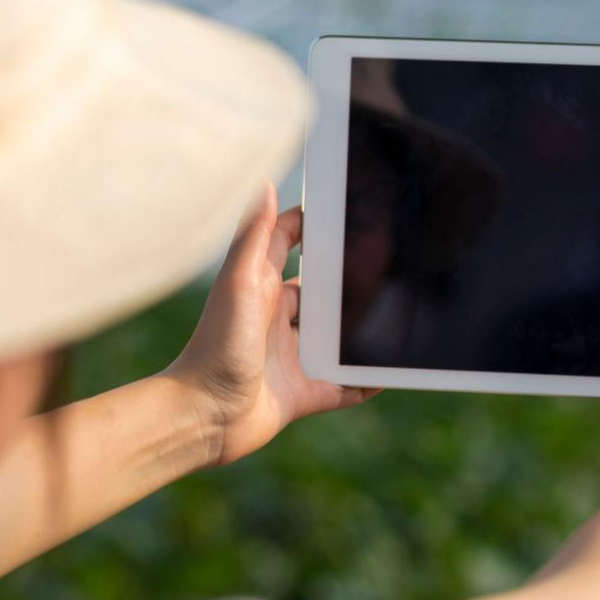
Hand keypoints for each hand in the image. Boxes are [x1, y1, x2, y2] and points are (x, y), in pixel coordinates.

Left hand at [165, 184, 379, 465]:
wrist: (202, 417)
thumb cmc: (214, 347)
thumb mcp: (238, 284)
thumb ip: (254, 236)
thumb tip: (263, 182)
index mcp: (260, 286)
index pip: (288, 242)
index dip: (313, 225)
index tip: (347, 208)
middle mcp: (275, 318)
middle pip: (318, 290)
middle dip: (347, 279)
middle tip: (388, 263)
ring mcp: (289, 357)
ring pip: (334, 337)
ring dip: (360, 331)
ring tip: (397, 316)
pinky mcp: (300, 393)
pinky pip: (342, 387)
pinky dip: (364, 383)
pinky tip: (389, 375)